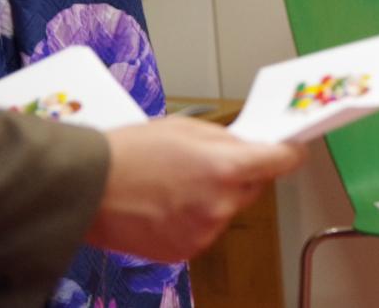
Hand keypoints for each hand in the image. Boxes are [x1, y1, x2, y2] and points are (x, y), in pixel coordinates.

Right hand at [86, 116, 305, 261]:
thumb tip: (252, 146)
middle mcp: (221, 203)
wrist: (86, 188)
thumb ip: (227, 140)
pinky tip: (167, 205)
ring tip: (177, 185)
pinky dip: (194, 219)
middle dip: (242, 175)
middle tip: (211, 163)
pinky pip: (205, 230)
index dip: (289, 154)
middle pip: (254, 187)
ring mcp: (205, 231)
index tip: (291, 150)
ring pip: (228, 209)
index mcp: (226, 168)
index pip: (281, 162)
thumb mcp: (187, 128)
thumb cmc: (132, 151)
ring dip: (216, 198)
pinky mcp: (186, 251)